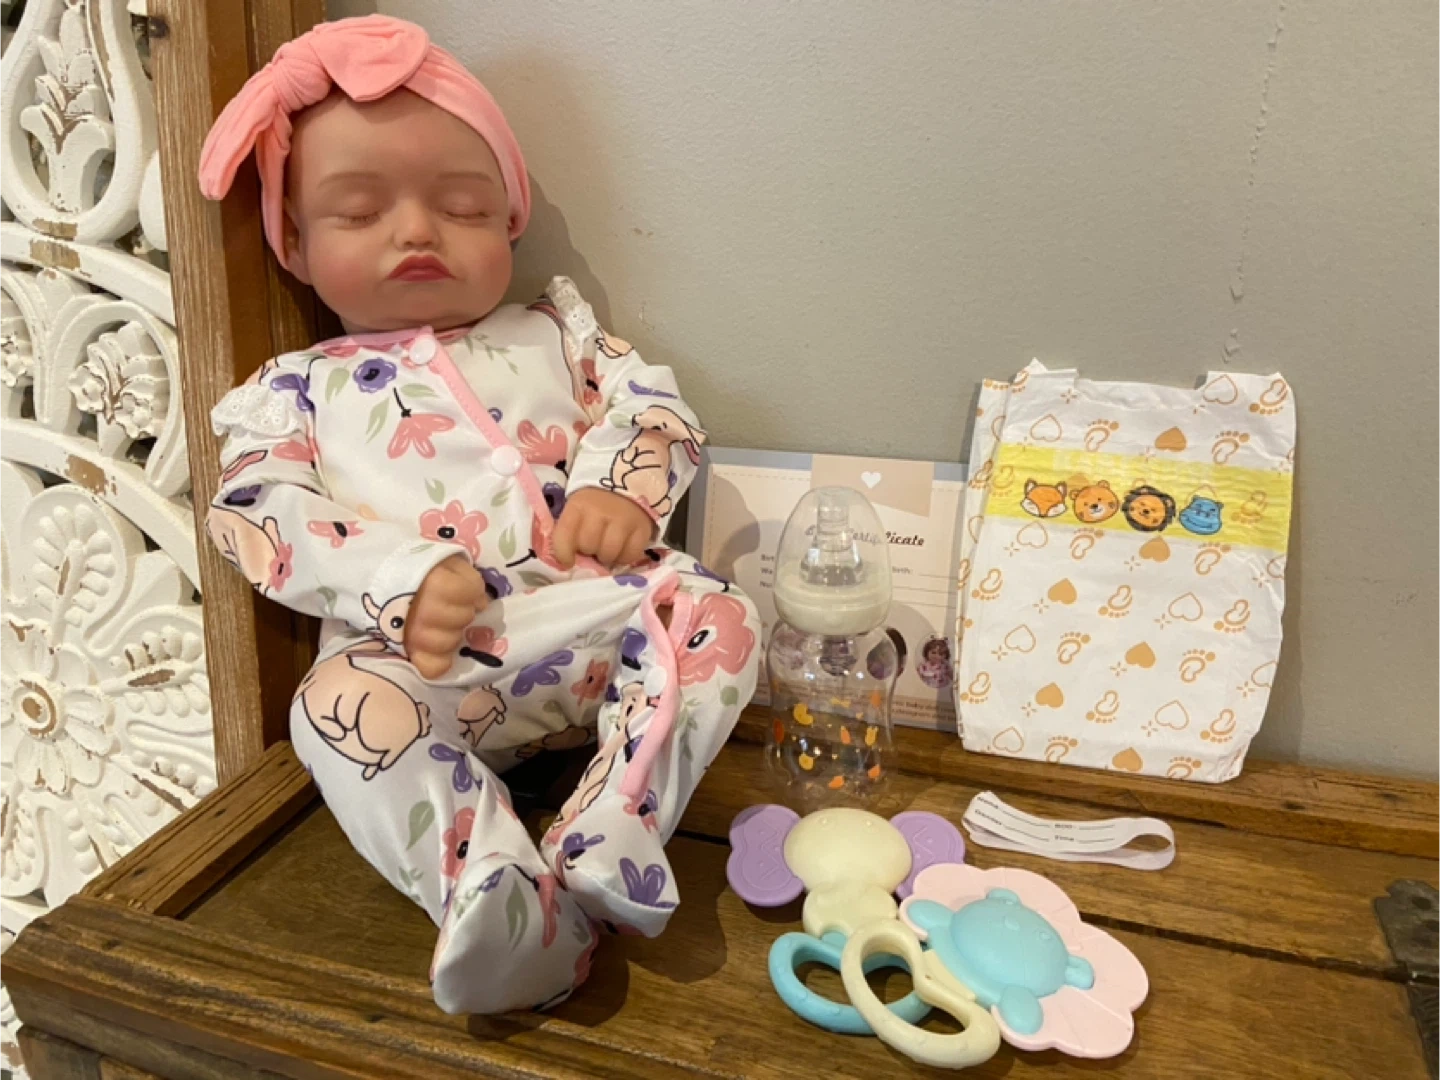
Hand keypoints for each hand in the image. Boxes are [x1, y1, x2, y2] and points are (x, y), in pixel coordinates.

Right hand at [405, 555, 488, 678]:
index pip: (473, 590)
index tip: (461, 588)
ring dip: (451, 634)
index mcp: (436, 583)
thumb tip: (482, 602)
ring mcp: (416, 634)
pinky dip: (440, 661)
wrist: (378, 581)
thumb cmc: (417, 571)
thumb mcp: (444, 561)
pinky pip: (434, 667)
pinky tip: (438, 650)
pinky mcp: (410, 652)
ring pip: (451, 642)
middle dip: (462, 611)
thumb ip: (467, 576)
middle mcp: (426, 611)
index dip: (471, 589)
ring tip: (441, 625)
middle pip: (465, 618)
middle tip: (449, 606)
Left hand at [552, 488, 653, 569]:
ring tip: (607, 548)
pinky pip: (629, 556)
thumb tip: (569, 561)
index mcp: (578, 506)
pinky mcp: (642, 529)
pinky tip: (622, 549)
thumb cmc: (595, 504)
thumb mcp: (576, 510)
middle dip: (589, 550)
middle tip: (593, 545)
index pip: (564, 537)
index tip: (569, 561)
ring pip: (609, 554)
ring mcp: (623, 520)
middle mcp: (600, 511)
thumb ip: (569, 532)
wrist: (627, 485)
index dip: (564, 554)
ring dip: (607, 556)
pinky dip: (624, 557)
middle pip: (588, 547)